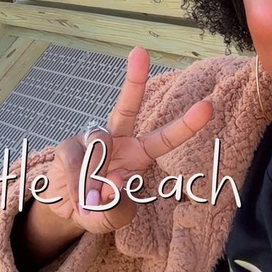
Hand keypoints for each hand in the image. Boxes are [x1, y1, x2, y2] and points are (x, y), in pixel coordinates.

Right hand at [28, 47, 212, 235]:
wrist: (63, 211)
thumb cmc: (98, 208)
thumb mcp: (112, 219)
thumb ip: (117, 210)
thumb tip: (110, 184)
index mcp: (138, 154)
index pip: (165, 138)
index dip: (186, 124)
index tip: (208, 106)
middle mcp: (117, 139)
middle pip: (127, 105)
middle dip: (134, 79)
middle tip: (140, 52)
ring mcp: (90, 139)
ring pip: (99, 145)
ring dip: (96, 178)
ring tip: (92, 203)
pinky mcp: (67, 146)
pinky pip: (76, 161)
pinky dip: (78, 186)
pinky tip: (79, 200)